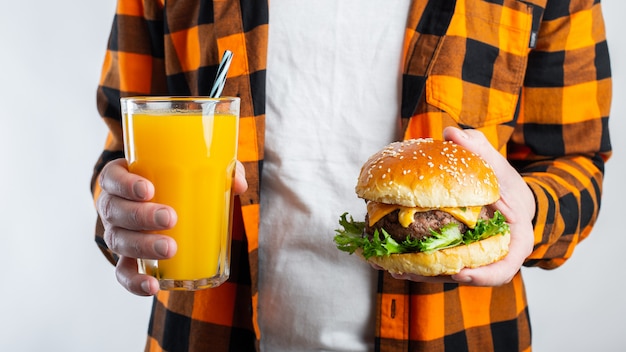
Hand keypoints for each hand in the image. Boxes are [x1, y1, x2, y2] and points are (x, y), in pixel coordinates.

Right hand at [96, 158, 247, 295]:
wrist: (160, 200)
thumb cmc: (176, 179)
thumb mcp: (193, 168)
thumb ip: (218, 170)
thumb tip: (240, 185)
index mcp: (121, 179)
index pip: (112, 178)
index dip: (125, 184)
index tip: (149, 189)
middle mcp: (113, 206)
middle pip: (116, 211)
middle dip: (141, 216)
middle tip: (170, 218)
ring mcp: (118, 234)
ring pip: (119, 241)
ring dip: (143, 246)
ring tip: (170, 248)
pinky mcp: (127, 259)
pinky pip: (124, 273)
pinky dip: (135, 282)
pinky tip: (153, 286)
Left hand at [389, 127, 535, 285]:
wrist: (511, 198)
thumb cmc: (507, 184)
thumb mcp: (498, 165)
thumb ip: (478, 149)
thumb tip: (452, 133)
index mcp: (516, 242)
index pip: (503, 267)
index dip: (483, 275)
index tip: (461, 273)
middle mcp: (496, 257)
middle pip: (469, 276)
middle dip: (439, 276)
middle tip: (412, 271)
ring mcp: (477, 260)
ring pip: (450, 273)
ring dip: (422, 273)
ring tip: (395, 269)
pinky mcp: (459, 258)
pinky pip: (440, 265)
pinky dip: (419, 264)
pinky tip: (394, 261)